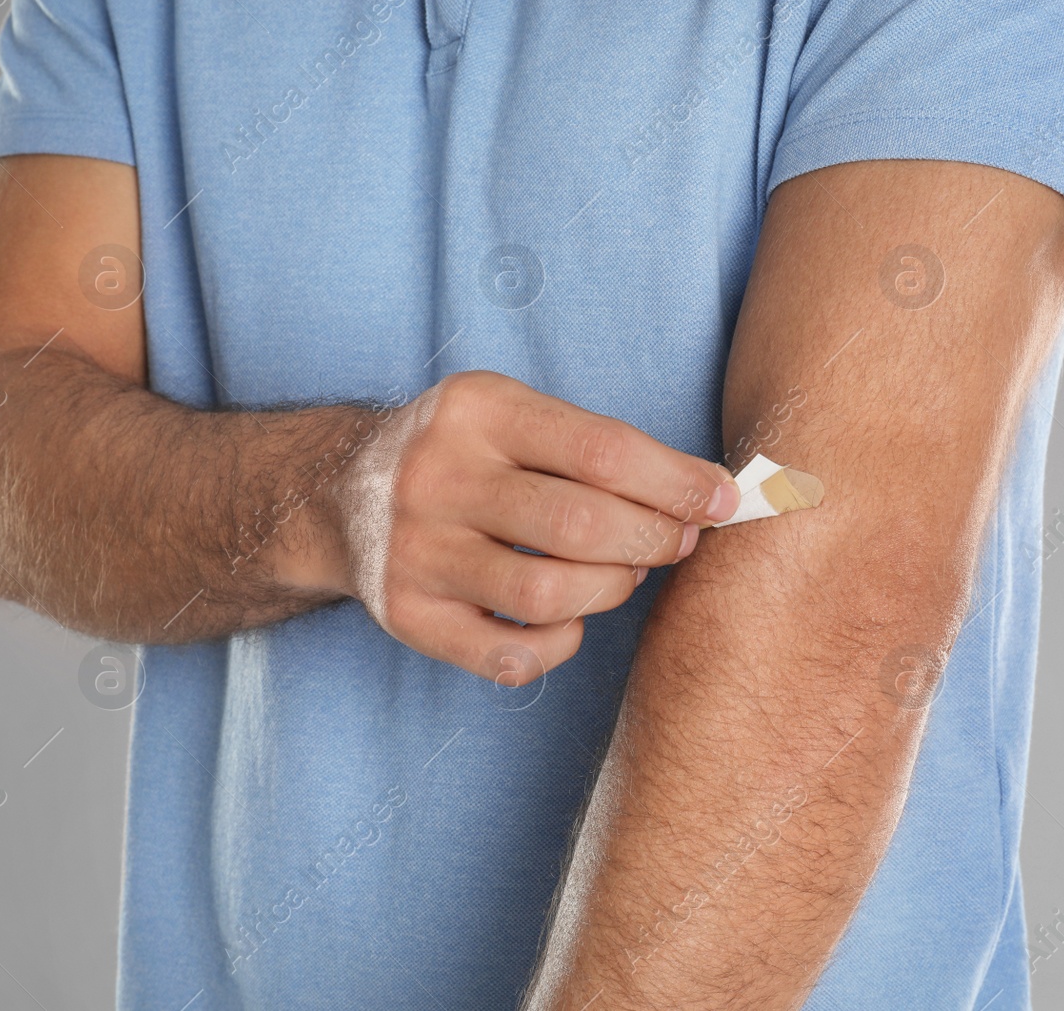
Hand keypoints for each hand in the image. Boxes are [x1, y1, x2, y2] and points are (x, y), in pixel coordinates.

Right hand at [331, 371, 738, 683]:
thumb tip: (708, 496)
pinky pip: (509, 654)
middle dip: (654, 540)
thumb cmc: (464, 453)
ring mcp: (416, 551)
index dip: (678, 483)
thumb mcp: (513, 414)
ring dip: (611, 590)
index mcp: (478, 410)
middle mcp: (438, 476)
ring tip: (622, 574)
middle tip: (679, 543)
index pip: (602, 450)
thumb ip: (597, 447)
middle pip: (581, 525)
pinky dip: (559, 644)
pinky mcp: (406, 615)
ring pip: (548, 593)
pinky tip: (568, 618)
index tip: (725, 501)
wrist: (337, 495)